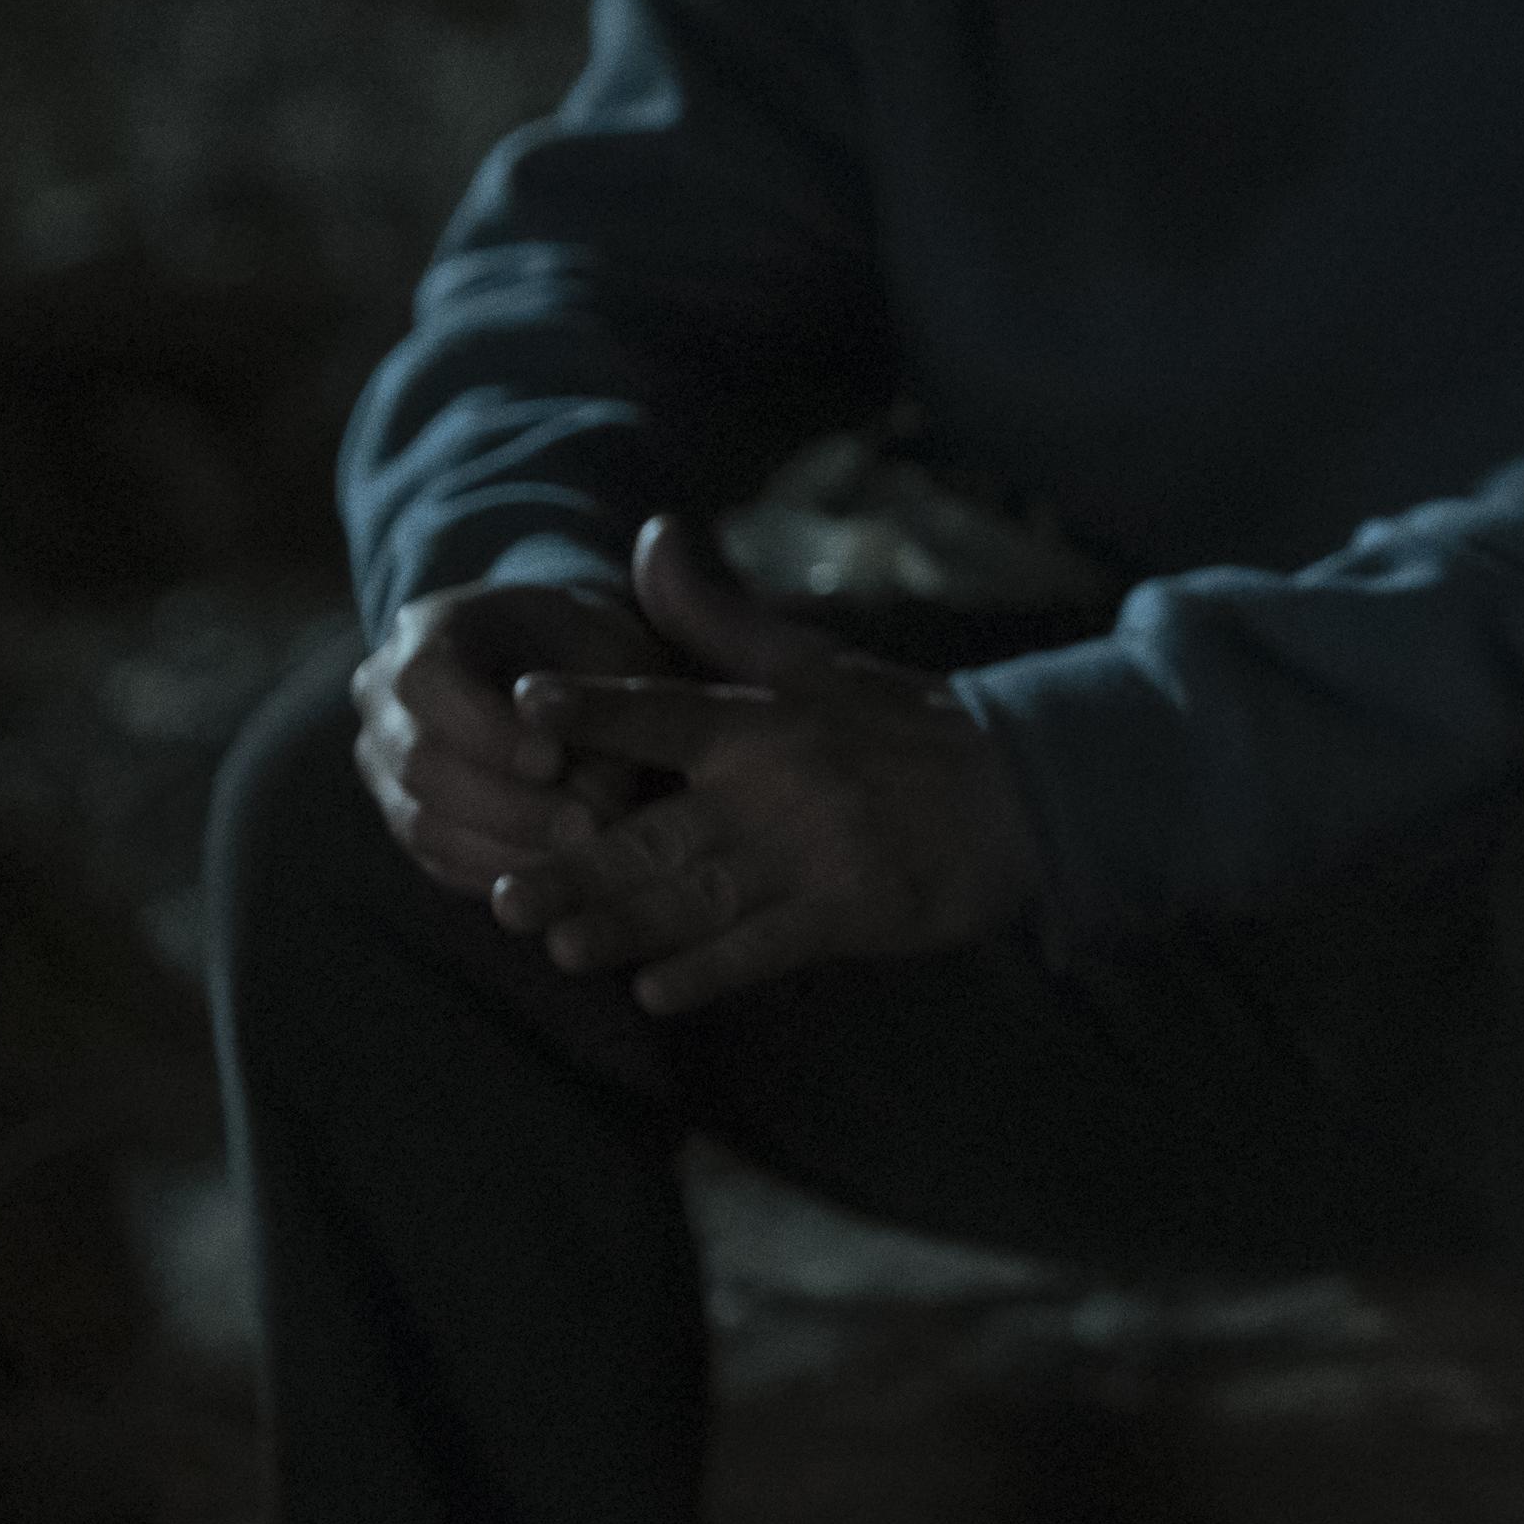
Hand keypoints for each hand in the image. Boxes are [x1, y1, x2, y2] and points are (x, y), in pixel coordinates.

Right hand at [352, 575, 668, 892]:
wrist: (564, 665)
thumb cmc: (592, 649)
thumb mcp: (612, 653)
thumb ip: (605, 712)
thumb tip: (591, 800)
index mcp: (426, 630)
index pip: (427, 681)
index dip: (485, 728)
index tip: (554, 759)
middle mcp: (386, 699)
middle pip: (417, 761)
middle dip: (505, 803)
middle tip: (584, 827)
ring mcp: (385, 763)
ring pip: (421, 823)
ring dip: (504, 848)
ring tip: (581, 857)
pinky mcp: (408, 817)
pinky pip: (437, 859)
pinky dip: (497, 872)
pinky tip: (557, 876)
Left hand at [483, 516, 1040, 1015]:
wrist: (1019, 788)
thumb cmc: (897, 723)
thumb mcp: (810, 659)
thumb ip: (714, 612)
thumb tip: (651, 531)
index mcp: (763, 720)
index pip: (666, 711)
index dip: (598, 706)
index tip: (527, 703)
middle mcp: (781, 785)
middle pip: (662, 831)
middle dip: (582, 866)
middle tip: (504, 897)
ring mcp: (818, 853)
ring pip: (703, 896)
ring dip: (630, 925)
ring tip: (561, 948)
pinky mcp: (855, 911)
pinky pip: (770, 947)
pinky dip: (714, 970)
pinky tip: (656, 992)